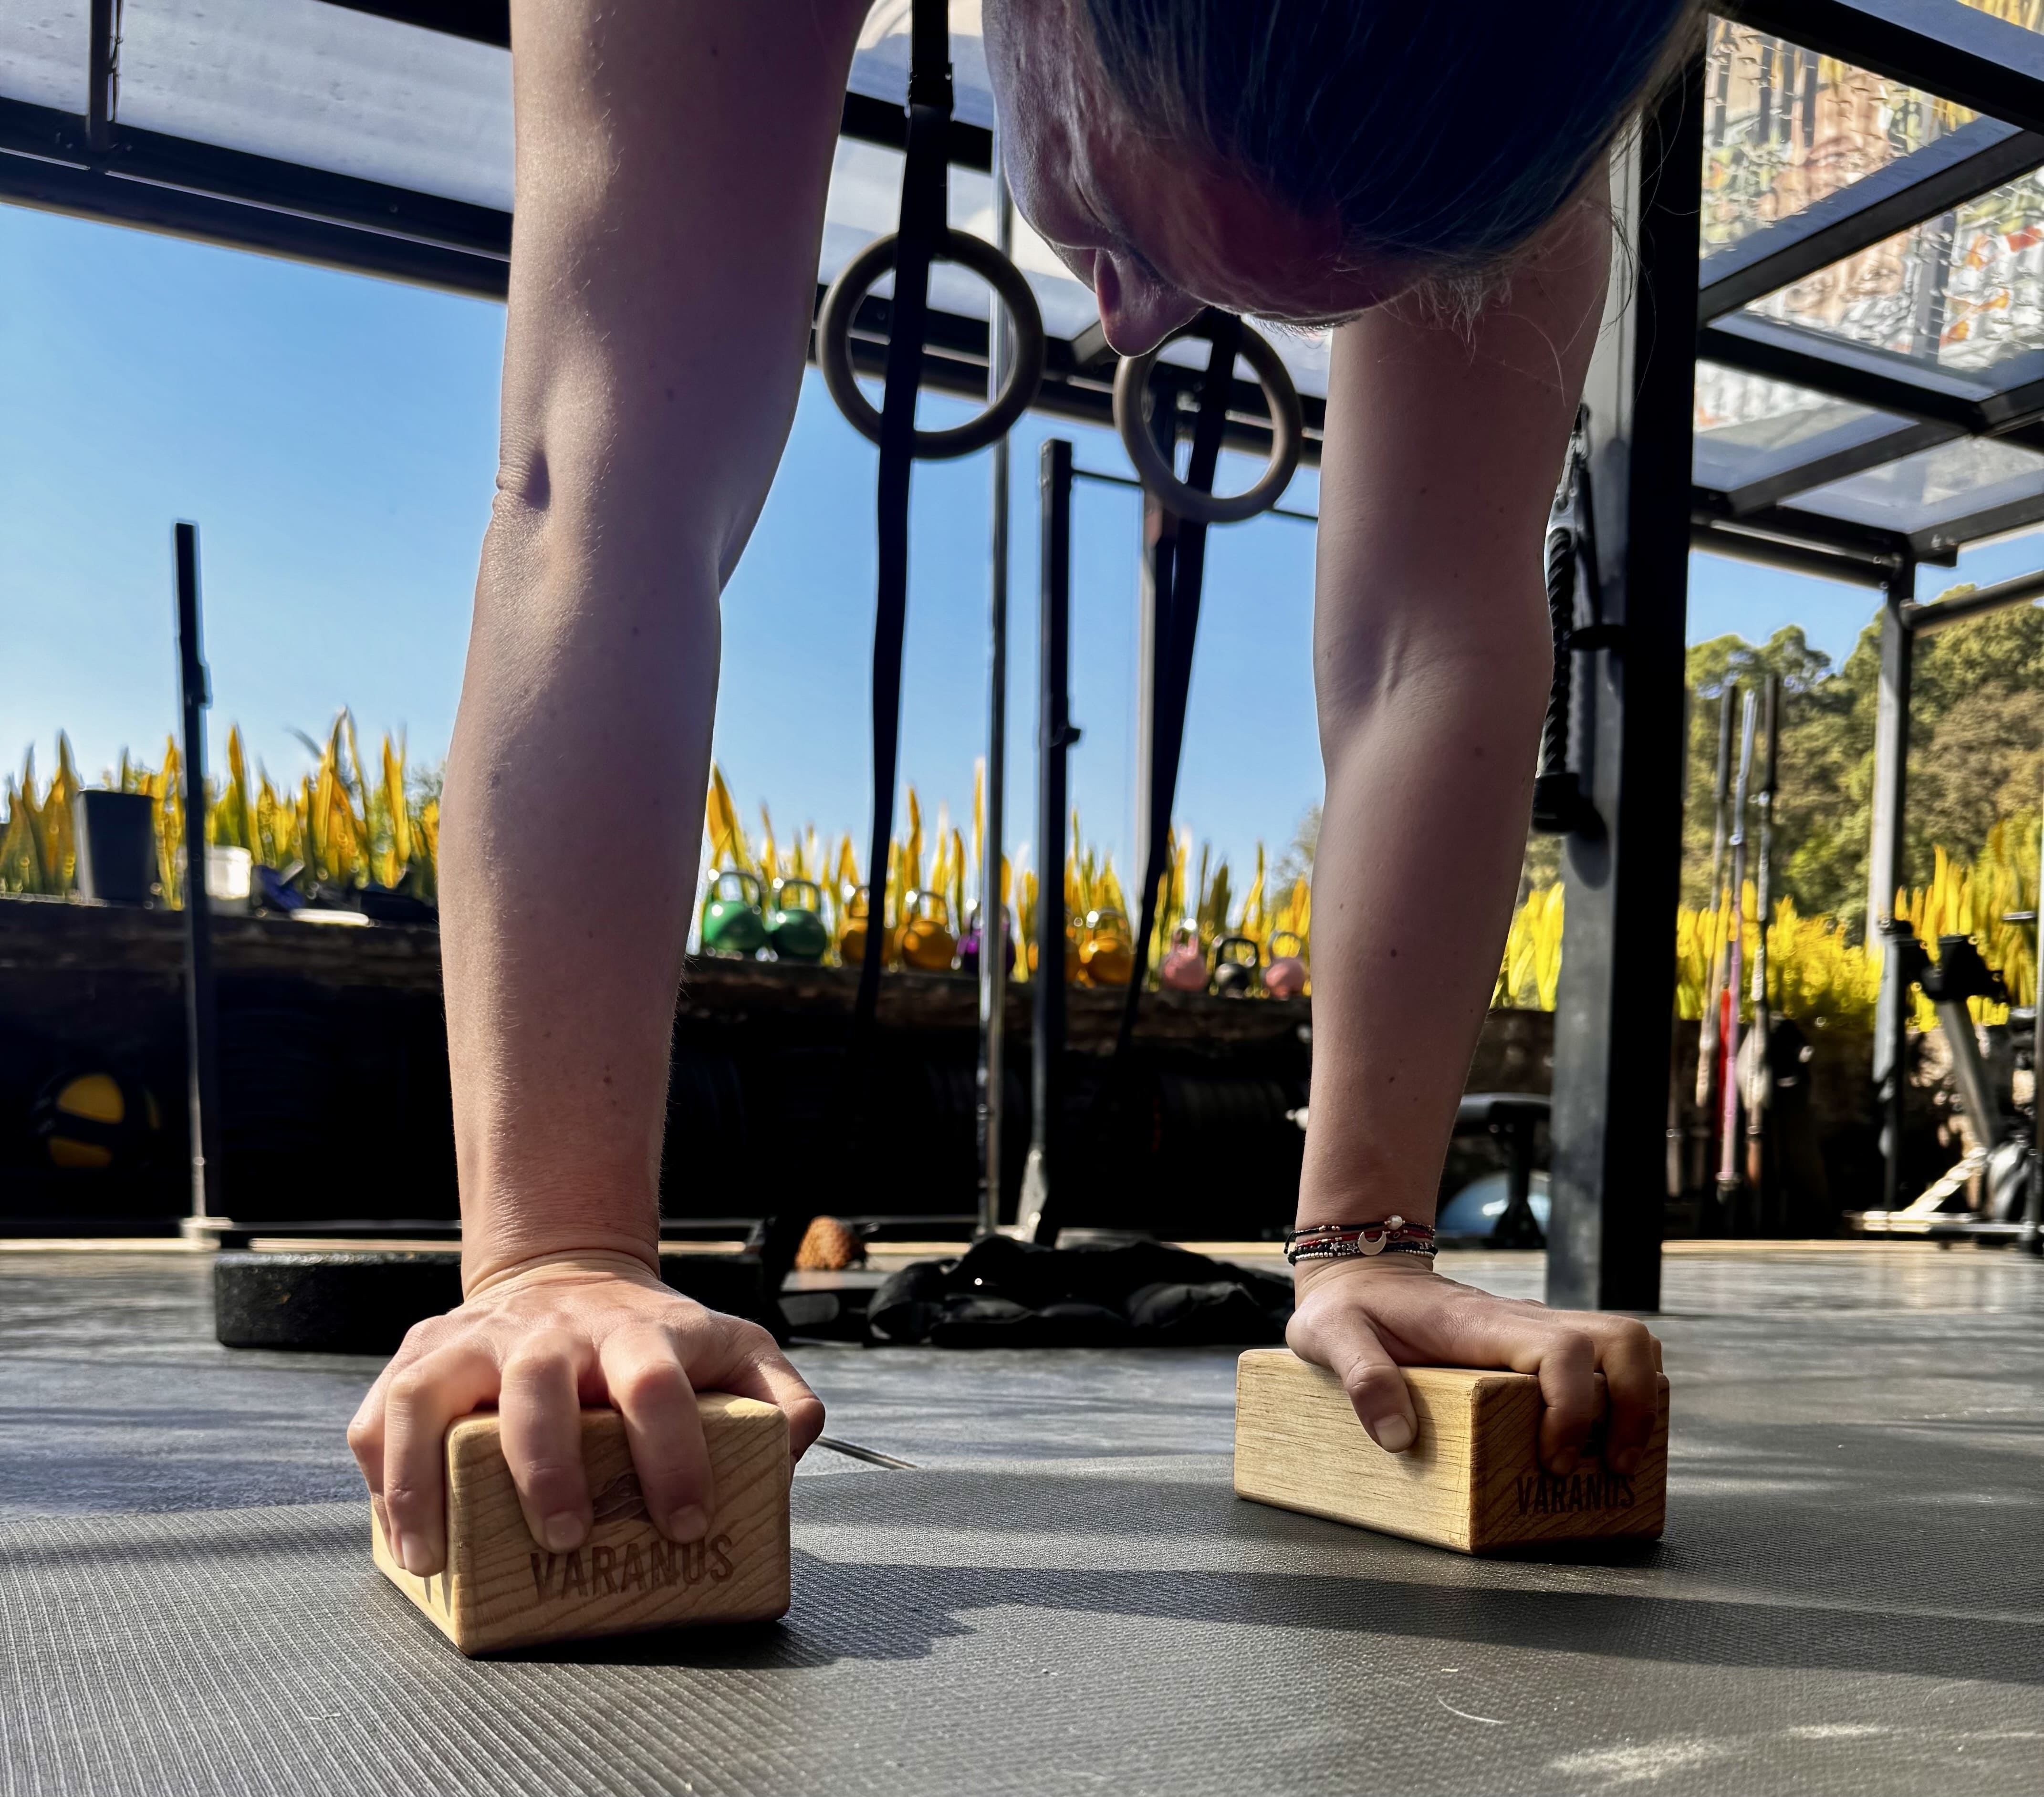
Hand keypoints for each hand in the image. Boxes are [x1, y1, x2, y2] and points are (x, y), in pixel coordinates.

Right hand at [347, 1250, 824, 1576]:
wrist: (573, 1275)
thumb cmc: (657, 1340)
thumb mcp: (734, 1350)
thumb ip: (781, 1395)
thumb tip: (796, 1445)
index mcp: (635, 1333)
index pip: (656, 1385)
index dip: (672, 1455)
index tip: (684, 1525)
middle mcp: (550, 1331)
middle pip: (540, 1382)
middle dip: (548, 1466)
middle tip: (567, 1539)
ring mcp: (478, 1339)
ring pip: (431, 1393)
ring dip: (426, 1477)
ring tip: (434, 1557)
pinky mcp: (423, 1355)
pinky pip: (381, 1410)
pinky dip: (379, 1471)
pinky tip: (398, 1529)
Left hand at [1286, 1255, 1661, 1475]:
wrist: (1360, 1266)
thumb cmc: (1348, 1305)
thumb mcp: (1330, 1335)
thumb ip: (1360, 1377)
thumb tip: (1398, 1438)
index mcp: (1479, 1323)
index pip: (1560, 1350)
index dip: (1573, 1408)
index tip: (1552, 1460)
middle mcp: (1522, 1321)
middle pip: (1620, 1339)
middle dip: (1635, 1406)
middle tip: (1610, 1467)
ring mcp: (1536, 1330)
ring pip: (1625, 1343)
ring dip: (1640, 1400)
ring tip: (1616, 1460)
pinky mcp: (1538, 1345)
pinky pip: (1604, 1361)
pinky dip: (1622, 1396)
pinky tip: (1599, 1441)